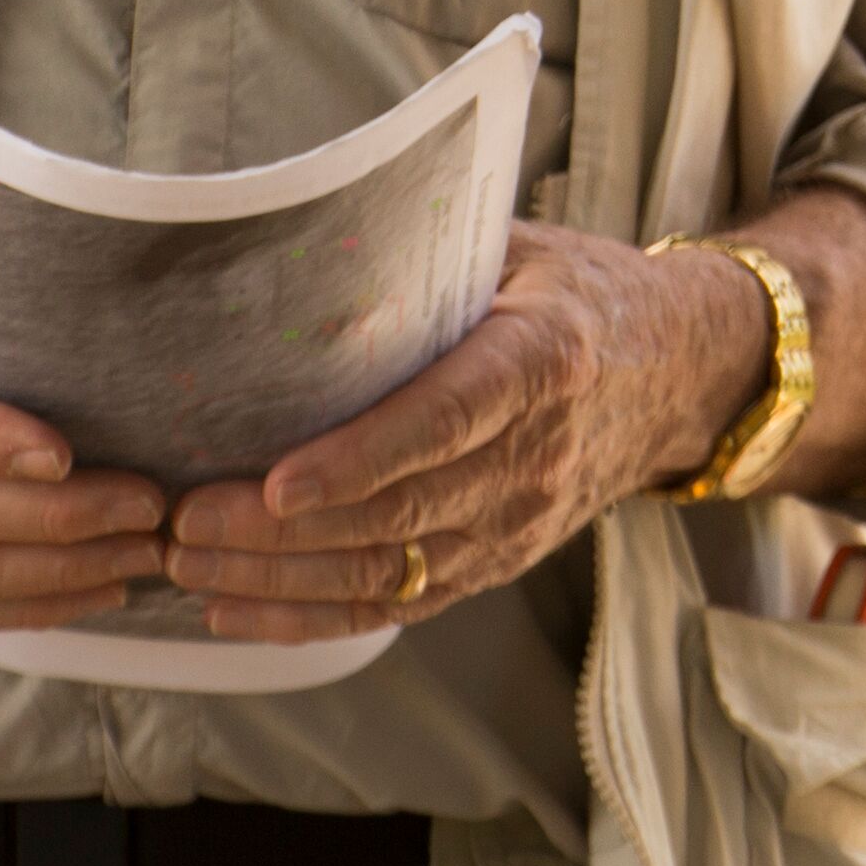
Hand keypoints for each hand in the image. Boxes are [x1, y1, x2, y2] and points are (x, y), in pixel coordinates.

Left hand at [158, 225, 756, 638]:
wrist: (681, 371)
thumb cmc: (581, 295)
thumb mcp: (520, 252)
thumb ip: (427, 263)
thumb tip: (299, 248)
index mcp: (542, 361)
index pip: (445, 421)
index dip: (359, 460)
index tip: (276, 484)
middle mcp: (535, 455)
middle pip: (395, 512)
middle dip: (278, 531)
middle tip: (184, 520)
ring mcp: (518, 523)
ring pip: (385, 571)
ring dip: (278, 578)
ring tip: (188, 562)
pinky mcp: (497, 563)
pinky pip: (397, 607)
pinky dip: (311, 617)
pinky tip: (236, 609)